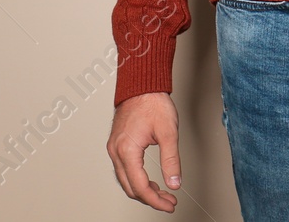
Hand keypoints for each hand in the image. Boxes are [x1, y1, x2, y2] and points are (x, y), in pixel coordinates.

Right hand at [106, 91, 180, 211]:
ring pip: (125, 181)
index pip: (140, 187)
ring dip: (143, 191)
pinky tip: (150, 181)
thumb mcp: (168, 133)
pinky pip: (124, 170)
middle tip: (169, 202)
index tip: (169, 204)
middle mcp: (116, 151)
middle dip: (150, 199)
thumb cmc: (152, 103)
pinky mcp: (117, 145)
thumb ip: (171, 161)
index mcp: (127, 150)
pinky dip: (137, 180)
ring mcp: (114, 148)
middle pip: (130, 188)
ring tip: (163, 193)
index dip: (156, 201)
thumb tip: (174, 183)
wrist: (141, 85)